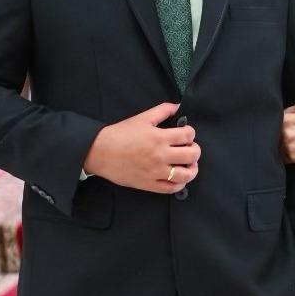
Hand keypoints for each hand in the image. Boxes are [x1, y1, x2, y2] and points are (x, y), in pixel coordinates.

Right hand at [82, 101, 200, 193]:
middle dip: (194, 150)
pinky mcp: (149, 184)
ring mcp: (156, 172)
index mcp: (159, 137)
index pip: (189, 135)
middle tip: (189, 148)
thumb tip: (178, 106)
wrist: (100, 152)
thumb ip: (162, 110)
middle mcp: (160, 156)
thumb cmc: (120, 134)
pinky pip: (172, 189)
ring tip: (188, 165)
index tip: (186, 134)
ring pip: (186, 175)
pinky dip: (180, 184)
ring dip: (192, 169)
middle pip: (192, 155)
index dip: (191, 133)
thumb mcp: (142, 118)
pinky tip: (179, 178)